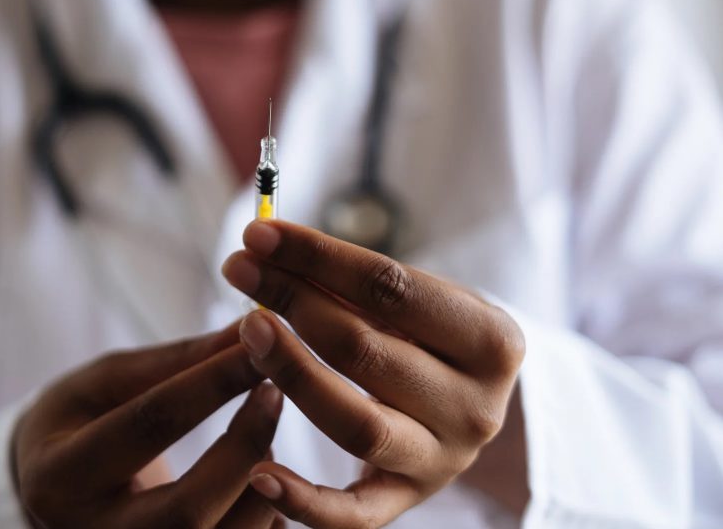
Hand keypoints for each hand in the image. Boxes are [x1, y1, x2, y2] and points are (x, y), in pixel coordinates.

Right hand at [12, 322, 285, 527]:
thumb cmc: (77, 422)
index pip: (149, 426)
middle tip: (274, 394)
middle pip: (186, 508)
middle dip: (243, 447)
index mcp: (60, 476)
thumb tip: (247, 330)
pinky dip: (262, 520)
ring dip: (261, 488)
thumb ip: (175, 360)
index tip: (257, 347)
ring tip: (266, 442)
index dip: (211, 383)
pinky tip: (264, 484)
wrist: (53, 490)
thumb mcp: (106, 382)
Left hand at [222, 221, 524, 527]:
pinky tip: (259, 472)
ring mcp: (442, 461)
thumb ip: (357, 283)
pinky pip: (354, 515)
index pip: (392, 288)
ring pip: (356, 424)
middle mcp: (476, 407)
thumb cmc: (435, 338)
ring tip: (247, 330)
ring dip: (292, 373)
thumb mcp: (422, 303)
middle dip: (293, 302)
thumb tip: (268, 249)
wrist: (471, 405)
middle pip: (365, 350)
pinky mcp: (406, 500)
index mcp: (492, 341)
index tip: (259, 233)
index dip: (318, 257)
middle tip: (240, 271)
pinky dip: (305, 500)